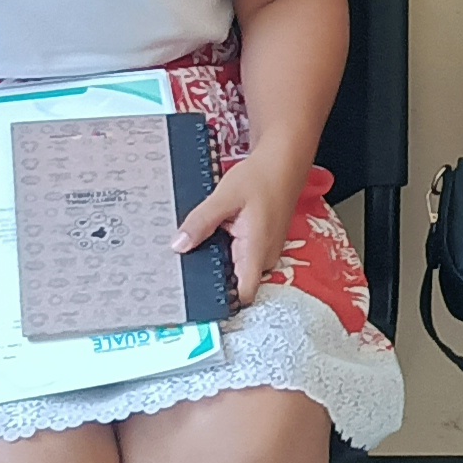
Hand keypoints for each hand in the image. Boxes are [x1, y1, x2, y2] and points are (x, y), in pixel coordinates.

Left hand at [175, 148, 312, 304]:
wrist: (283, 163)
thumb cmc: (260, 178)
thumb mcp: (224, 198)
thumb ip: (200, 223)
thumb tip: (178, 246)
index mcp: (257, 250)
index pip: (244, 294)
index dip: (222, 299)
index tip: (197, 293)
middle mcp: (265, 257)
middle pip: (236, 282)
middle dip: (214, 275)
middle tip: (189, 262)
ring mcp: (266, 251)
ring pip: (238, 268)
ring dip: (220, 260)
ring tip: (202, 243)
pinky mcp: (263, 244)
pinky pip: (242, 256)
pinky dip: (228, 249)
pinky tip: (217, 233)